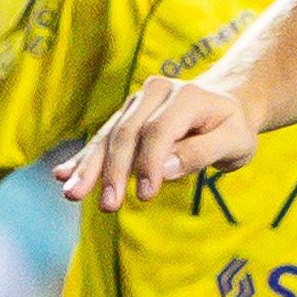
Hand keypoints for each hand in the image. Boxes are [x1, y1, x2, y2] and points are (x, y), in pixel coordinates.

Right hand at [57, 74, 256, 210]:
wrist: (224, 107)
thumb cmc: (232, 130)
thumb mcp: (234, 143)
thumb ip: (202, 152)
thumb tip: (164, 169)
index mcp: (186, 95)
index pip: (158, 130)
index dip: (149, 163)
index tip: (145, 195)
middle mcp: (155, 92)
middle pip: (127, 133)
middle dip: (114, 171)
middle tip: (107, 205)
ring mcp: (136, 103)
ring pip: (109, 137)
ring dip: (90, 168)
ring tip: (71, 194)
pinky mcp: (124, 117)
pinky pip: (102, 139)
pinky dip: (83, 159)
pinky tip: (62, 174)